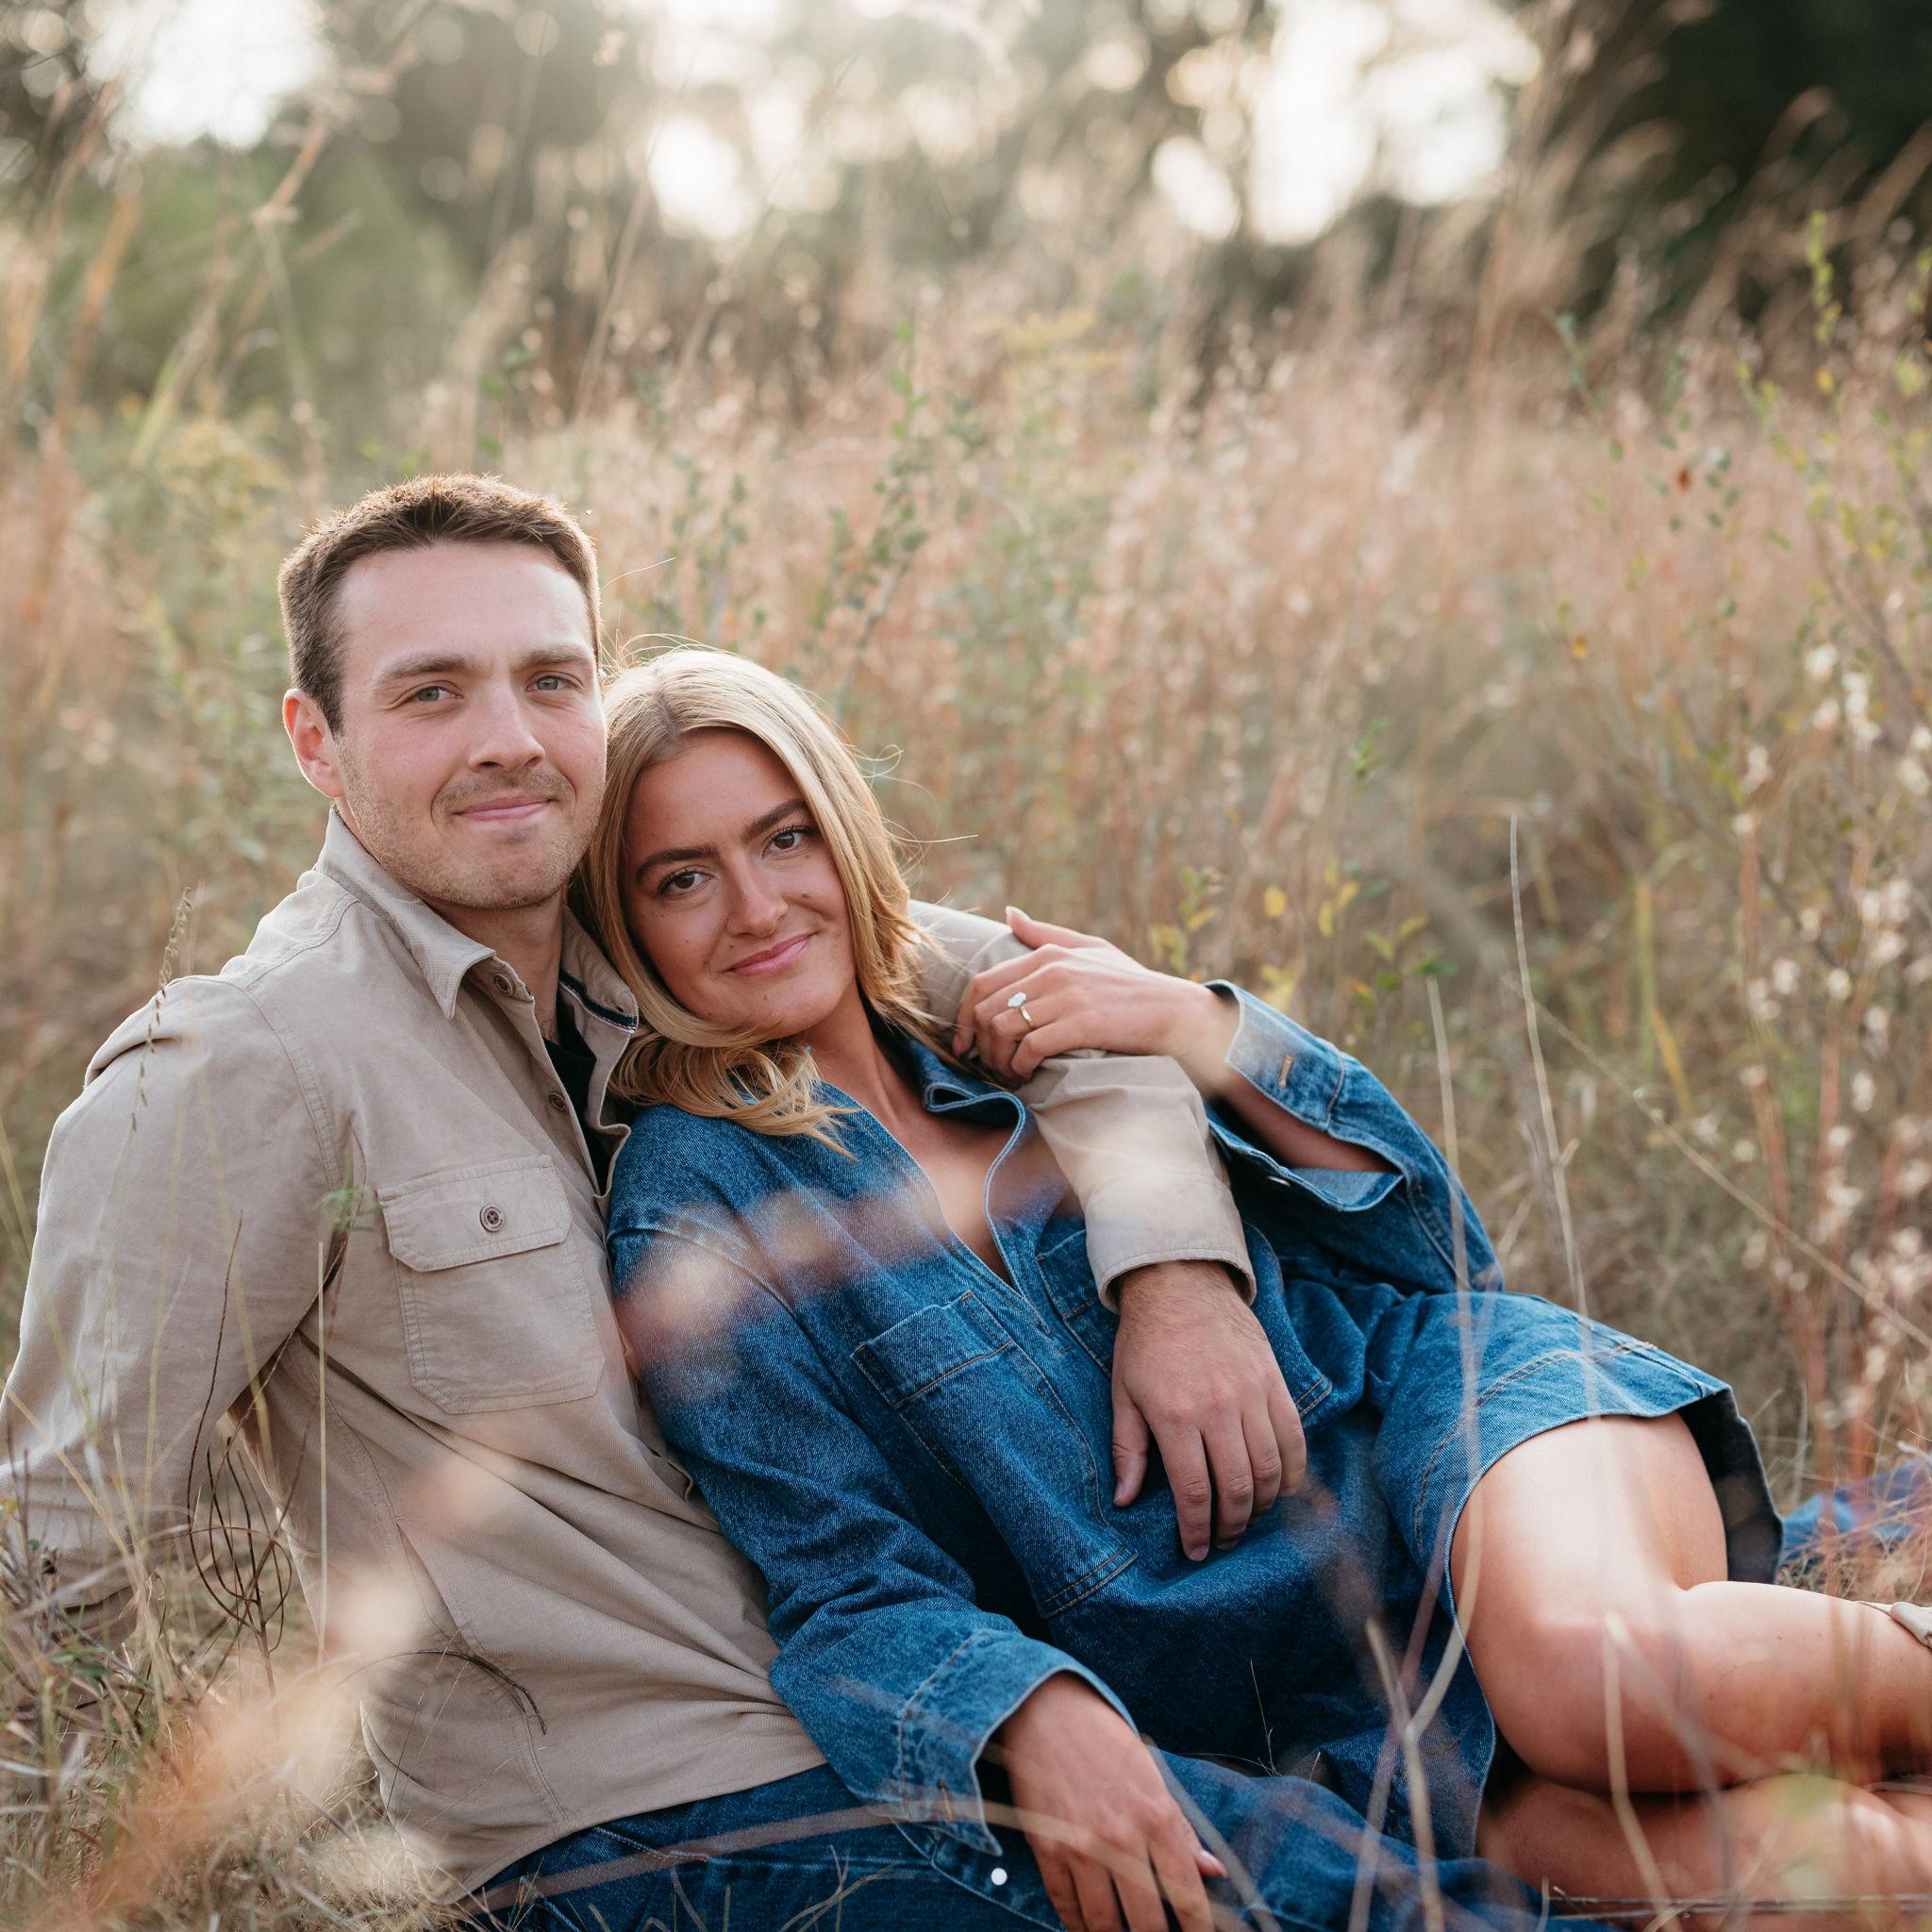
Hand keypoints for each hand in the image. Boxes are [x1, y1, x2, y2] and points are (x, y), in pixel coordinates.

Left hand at [951, 910, 1236, 1086]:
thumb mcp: (1091, 949)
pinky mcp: (1081, 1023)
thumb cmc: (1132, 985)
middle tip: (986, 1066)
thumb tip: (1009, 913)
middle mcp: (1053, 971)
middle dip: (978, 1044)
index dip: (964, 1017)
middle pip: (986, 1008)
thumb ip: (1046, 933)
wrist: (1175, 1010)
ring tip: (1008, 1075)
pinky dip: (1020, 1068)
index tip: (965, 1044)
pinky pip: (1030, 1048)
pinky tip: (1027, 1077)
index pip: (983, 983)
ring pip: (1003, 1029)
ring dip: (997, 1060)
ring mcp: (1067, 997)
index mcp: (1049, 955)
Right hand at [993, 1674, 1224, 1931]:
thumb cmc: (1106, 1741)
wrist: (1045, 1711)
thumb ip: (1181, 1828)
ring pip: (1104, 1923)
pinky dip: (1078, 1925)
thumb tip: (1214, 1871)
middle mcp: (1120, 1837)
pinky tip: (1089, 1928)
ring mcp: (1080, 1847)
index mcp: (1155, 1816)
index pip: (1186, 1893)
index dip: (1198, 1927)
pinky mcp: (1047, 1849)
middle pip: (1146, 1921)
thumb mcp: (1152, 1775)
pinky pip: (1065, 1906)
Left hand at [1112, 1261, 1305, 1559]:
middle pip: (1237, 1488)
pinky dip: (1293, 1472)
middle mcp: (1218, 1408)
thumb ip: (1128, 1450)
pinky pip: (1293, 1437)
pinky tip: (1281, 1490)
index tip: (1196, 1551)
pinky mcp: (1274, 1381)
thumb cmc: (1145, 1342)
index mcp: (1175, 1415)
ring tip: (1247, 1518)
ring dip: (1262, 1505)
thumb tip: (1125, 1500)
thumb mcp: (1123, 1393)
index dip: (1198, 1530)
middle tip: (1223, 1540)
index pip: (1195, 1492)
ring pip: (1270, 1469)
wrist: (1180, 1284)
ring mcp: (1251, 1394)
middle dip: (1232, 1526)